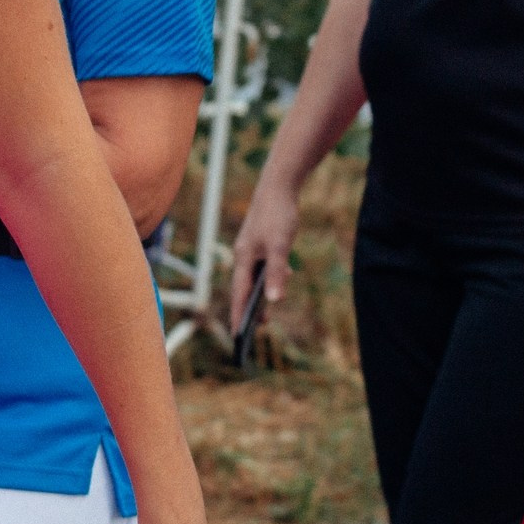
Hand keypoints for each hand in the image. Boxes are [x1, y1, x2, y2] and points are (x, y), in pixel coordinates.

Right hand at [226, 183, 300, 333]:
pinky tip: (286, 273)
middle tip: (253, 331)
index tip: (237, 337)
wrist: (278, 186)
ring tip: (266, 312)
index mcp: (244, 259)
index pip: (239, 295)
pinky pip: (263, 264)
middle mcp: (244, 255)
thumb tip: (273, 301)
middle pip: (243, 288)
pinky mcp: (262, 240)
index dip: (239, 316)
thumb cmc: (277, 215)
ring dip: (259, 294)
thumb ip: (277, 274)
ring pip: (253, 277)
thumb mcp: (280, 246)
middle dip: (247, 310)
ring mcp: (252, 247)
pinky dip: (271, 275)